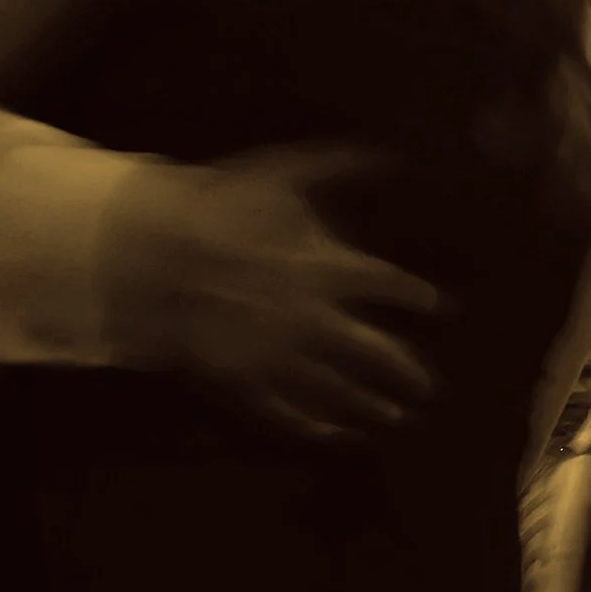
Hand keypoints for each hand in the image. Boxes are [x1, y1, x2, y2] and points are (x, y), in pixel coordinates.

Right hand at [95, 146, 439, 440]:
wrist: (151, 252)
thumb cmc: (221, 205)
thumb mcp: (285, 171)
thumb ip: (342, 163)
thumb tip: (394, 156)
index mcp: (331, 268)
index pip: (389, 285)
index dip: (417, 296)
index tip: (440, 308)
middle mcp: (315, 318)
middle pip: (375, 352)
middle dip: (407, 372)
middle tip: (430, 388)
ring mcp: (279, 354)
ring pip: (337, 389)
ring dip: (371, 404)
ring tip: (398, 417)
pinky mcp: (242, 379)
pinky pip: (285, 411)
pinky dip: (315, 426)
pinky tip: (337, 435)